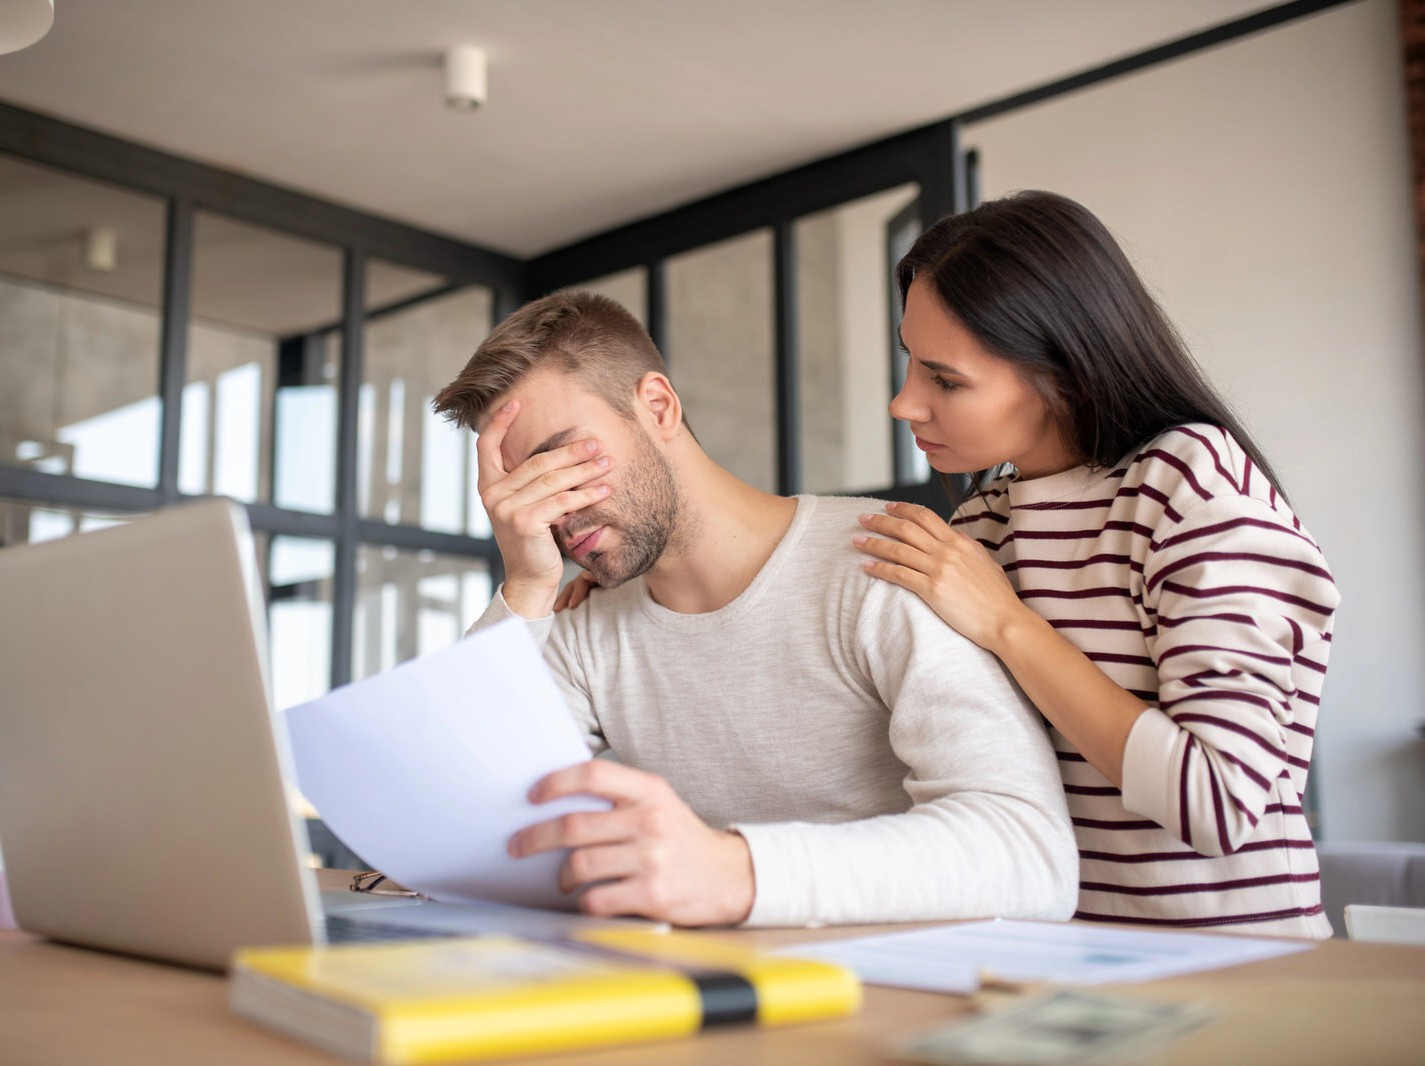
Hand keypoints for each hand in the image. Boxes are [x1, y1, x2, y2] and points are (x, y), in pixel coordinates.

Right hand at [476, 400, 612, 617]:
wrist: (530, 579)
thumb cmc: (533, 540)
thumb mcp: (523, 506)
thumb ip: (528, 481)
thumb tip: (558, 451)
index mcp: (487, 486)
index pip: (486, 446)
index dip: (500, 422)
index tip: (517, 401)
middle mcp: (492, 495)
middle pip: (536, 461)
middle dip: (569, 450)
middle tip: (595, 443)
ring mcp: (506, 508)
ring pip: (552, 480)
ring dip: (584, 470)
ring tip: (607, 463)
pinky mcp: (525, 522)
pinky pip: (562, 501)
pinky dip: (586, 494)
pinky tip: (605, 490)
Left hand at [507, 760, 754, 925]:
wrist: (730, 876)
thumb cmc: (682, 839)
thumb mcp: (660, 804)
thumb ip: (620, 798)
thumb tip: (558, 800)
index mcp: (650, 791)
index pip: (594, 775)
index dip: (557, 782)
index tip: (533, 795)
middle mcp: (650, 821)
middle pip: (574, 826)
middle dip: (536, 837)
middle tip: (519, 845)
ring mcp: (651, 859)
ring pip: (580, 865)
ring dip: (562, 876)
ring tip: (563, 879)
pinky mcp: (651, 895)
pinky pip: (596, 899)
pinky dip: (583, 901)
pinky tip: (587, 898)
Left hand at [854, 501, 1030, 653]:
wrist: (1005, 620)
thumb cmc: (998, 596)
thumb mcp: (985, 562)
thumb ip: (967, 547)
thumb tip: (955, 536)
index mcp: (960, 542)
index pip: (926, 517)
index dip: (904, 509)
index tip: (888, 507)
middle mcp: (948, 551)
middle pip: (907, 528)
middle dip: (882, 521)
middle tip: (863, 519)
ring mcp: (939, 569)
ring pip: (898, 549)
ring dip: (874, 543)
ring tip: (857, 541)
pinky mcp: (932, 590)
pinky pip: (899, 574)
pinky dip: (880, 569)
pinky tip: (867, 567)